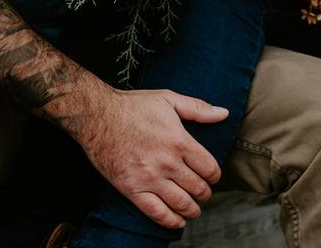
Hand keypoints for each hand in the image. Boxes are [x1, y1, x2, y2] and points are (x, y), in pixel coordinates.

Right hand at [76, 88, 228, 228]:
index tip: (212, 176)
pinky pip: (157, 213)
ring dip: (192, 209)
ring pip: (181, 203)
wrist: (97, 116)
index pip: (209, 168)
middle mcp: (167, 163)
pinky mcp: (132, 189)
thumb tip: (223, 113)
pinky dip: (171, 221)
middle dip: (205, 193)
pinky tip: (177, 221)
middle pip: (198, 188)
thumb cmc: (132, 106)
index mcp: (179, 141)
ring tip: (194, 209)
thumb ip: (198, 108)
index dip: (215, 175)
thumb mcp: (168, 99)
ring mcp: (149, 178)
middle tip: (203, 192)